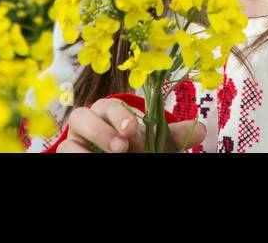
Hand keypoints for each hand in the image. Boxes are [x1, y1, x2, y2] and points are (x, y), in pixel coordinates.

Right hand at [56, 98, 206, 152]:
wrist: (118, 157)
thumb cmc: (136, 146)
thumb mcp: (154, 142)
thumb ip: (174, 136)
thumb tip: (203, 129)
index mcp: (109, 111)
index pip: (109, 106)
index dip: (119, 115)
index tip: (132, 128)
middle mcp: (87, 121)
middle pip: (82, 115)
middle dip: (101, 131)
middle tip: (122, 147)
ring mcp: (74, 140)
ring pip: (69, 137)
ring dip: (85, 147)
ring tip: (109, 157)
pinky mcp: (67, 153)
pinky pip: (64, 152)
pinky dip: (76, 156)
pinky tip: (91, 161)